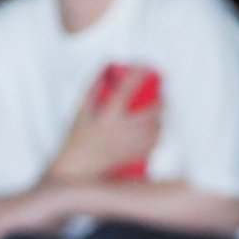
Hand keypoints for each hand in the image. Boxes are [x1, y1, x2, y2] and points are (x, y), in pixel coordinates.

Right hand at [48, 67, 160, 181]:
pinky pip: (155, 144)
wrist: (79, 171)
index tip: (145, 67)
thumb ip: (92, 90)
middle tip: (161, 98)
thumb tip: (104, 72)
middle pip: (153, 111)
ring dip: (160, 119)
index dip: (139, 74)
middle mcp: (124, 130)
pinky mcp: (136, 157)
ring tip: (157, 115)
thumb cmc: (77, 142)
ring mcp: (132, 144)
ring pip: (157, 128)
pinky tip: (153, 133)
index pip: (128, 89)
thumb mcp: (80, 113)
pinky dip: (157, 136)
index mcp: (108, 116)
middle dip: (161, 102)